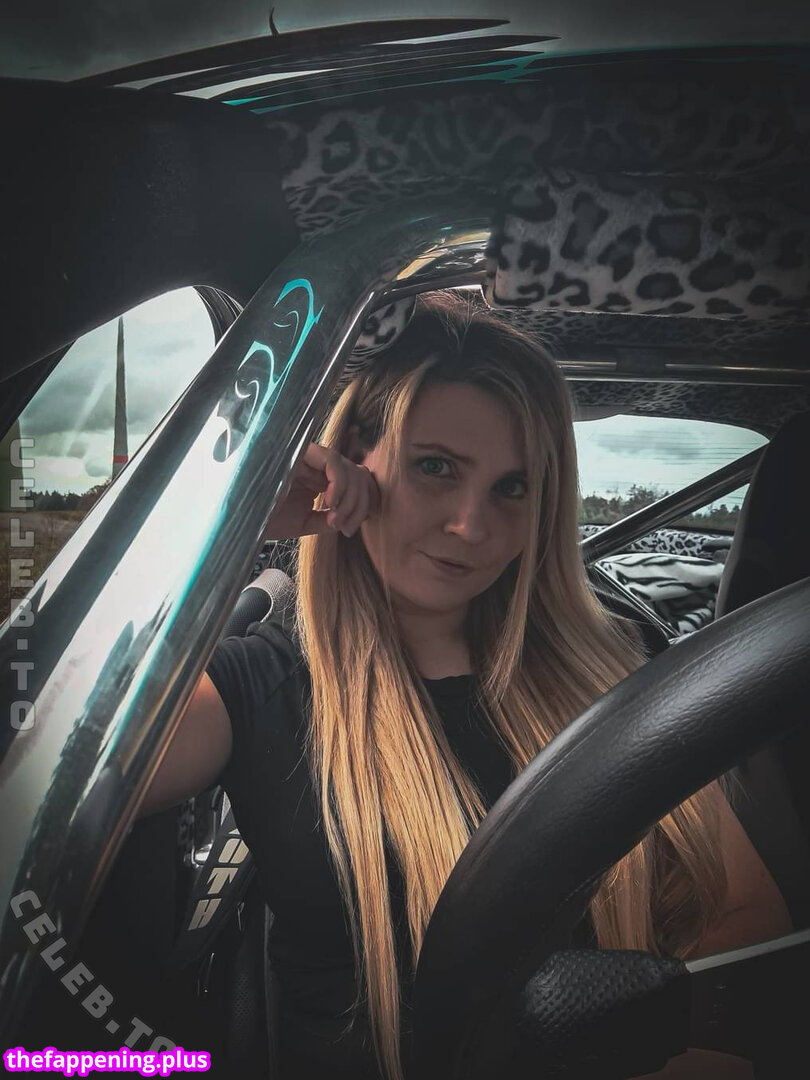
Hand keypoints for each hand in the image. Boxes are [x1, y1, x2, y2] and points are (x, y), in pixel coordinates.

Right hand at [262, 442, 380, 540]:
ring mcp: (308, 456)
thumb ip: (327, 519)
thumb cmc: (266, 518)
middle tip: (346, 527)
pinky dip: (339, 484)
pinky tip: (329, 503)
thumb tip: (349, 518)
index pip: (354, 481)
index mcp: (317, 479)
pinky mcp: (300, 451)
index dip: (360, 505)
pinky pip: (333, 461)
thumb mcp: (304, 523)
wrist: (240, 518)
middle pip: (356, 473)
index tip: (349, 529)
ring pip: (348, 467)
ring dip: (350, 498)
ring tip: (333, 519)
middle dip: (359, 503)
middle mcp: (315, 465)